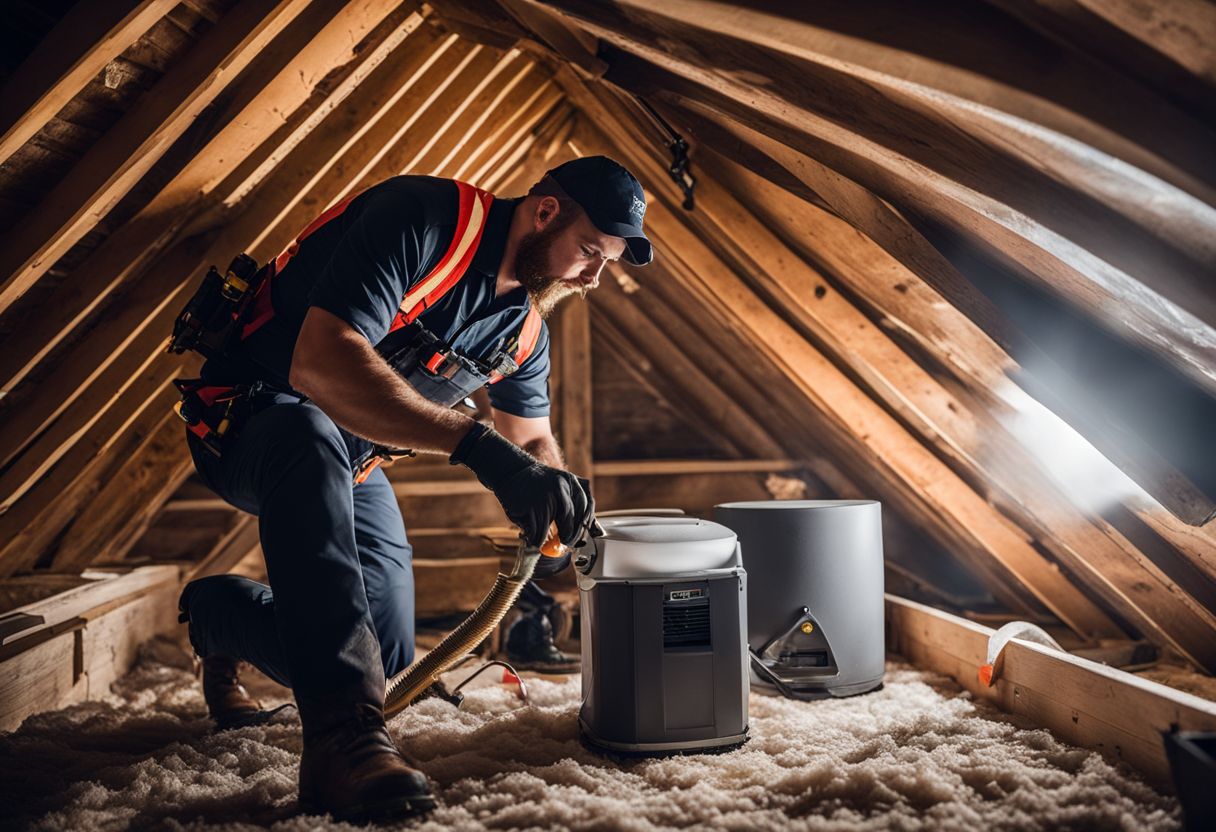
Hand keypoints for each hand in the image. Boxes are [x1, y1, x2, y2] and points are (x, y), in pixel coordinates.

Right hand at [451, 424, 592, 547]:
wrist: (511, 472)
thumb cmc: (537, 485)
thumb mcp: (561, 488)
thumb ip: (576, 508)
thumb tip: (594, 533)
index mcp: (572, 482)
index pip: (586, 508)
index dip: (583, 526)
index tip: (578, 536)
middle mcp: (561, 488)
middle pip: (571, 522)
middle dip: (567, 537)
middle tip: (562, 542)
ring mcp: (545, 497)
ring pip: (552, 530)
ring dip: (545, 537)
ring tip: (539, 532)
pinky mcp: (531, 507)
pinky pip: (537, 533)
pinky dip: (534, 537)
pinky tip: (528, 530)